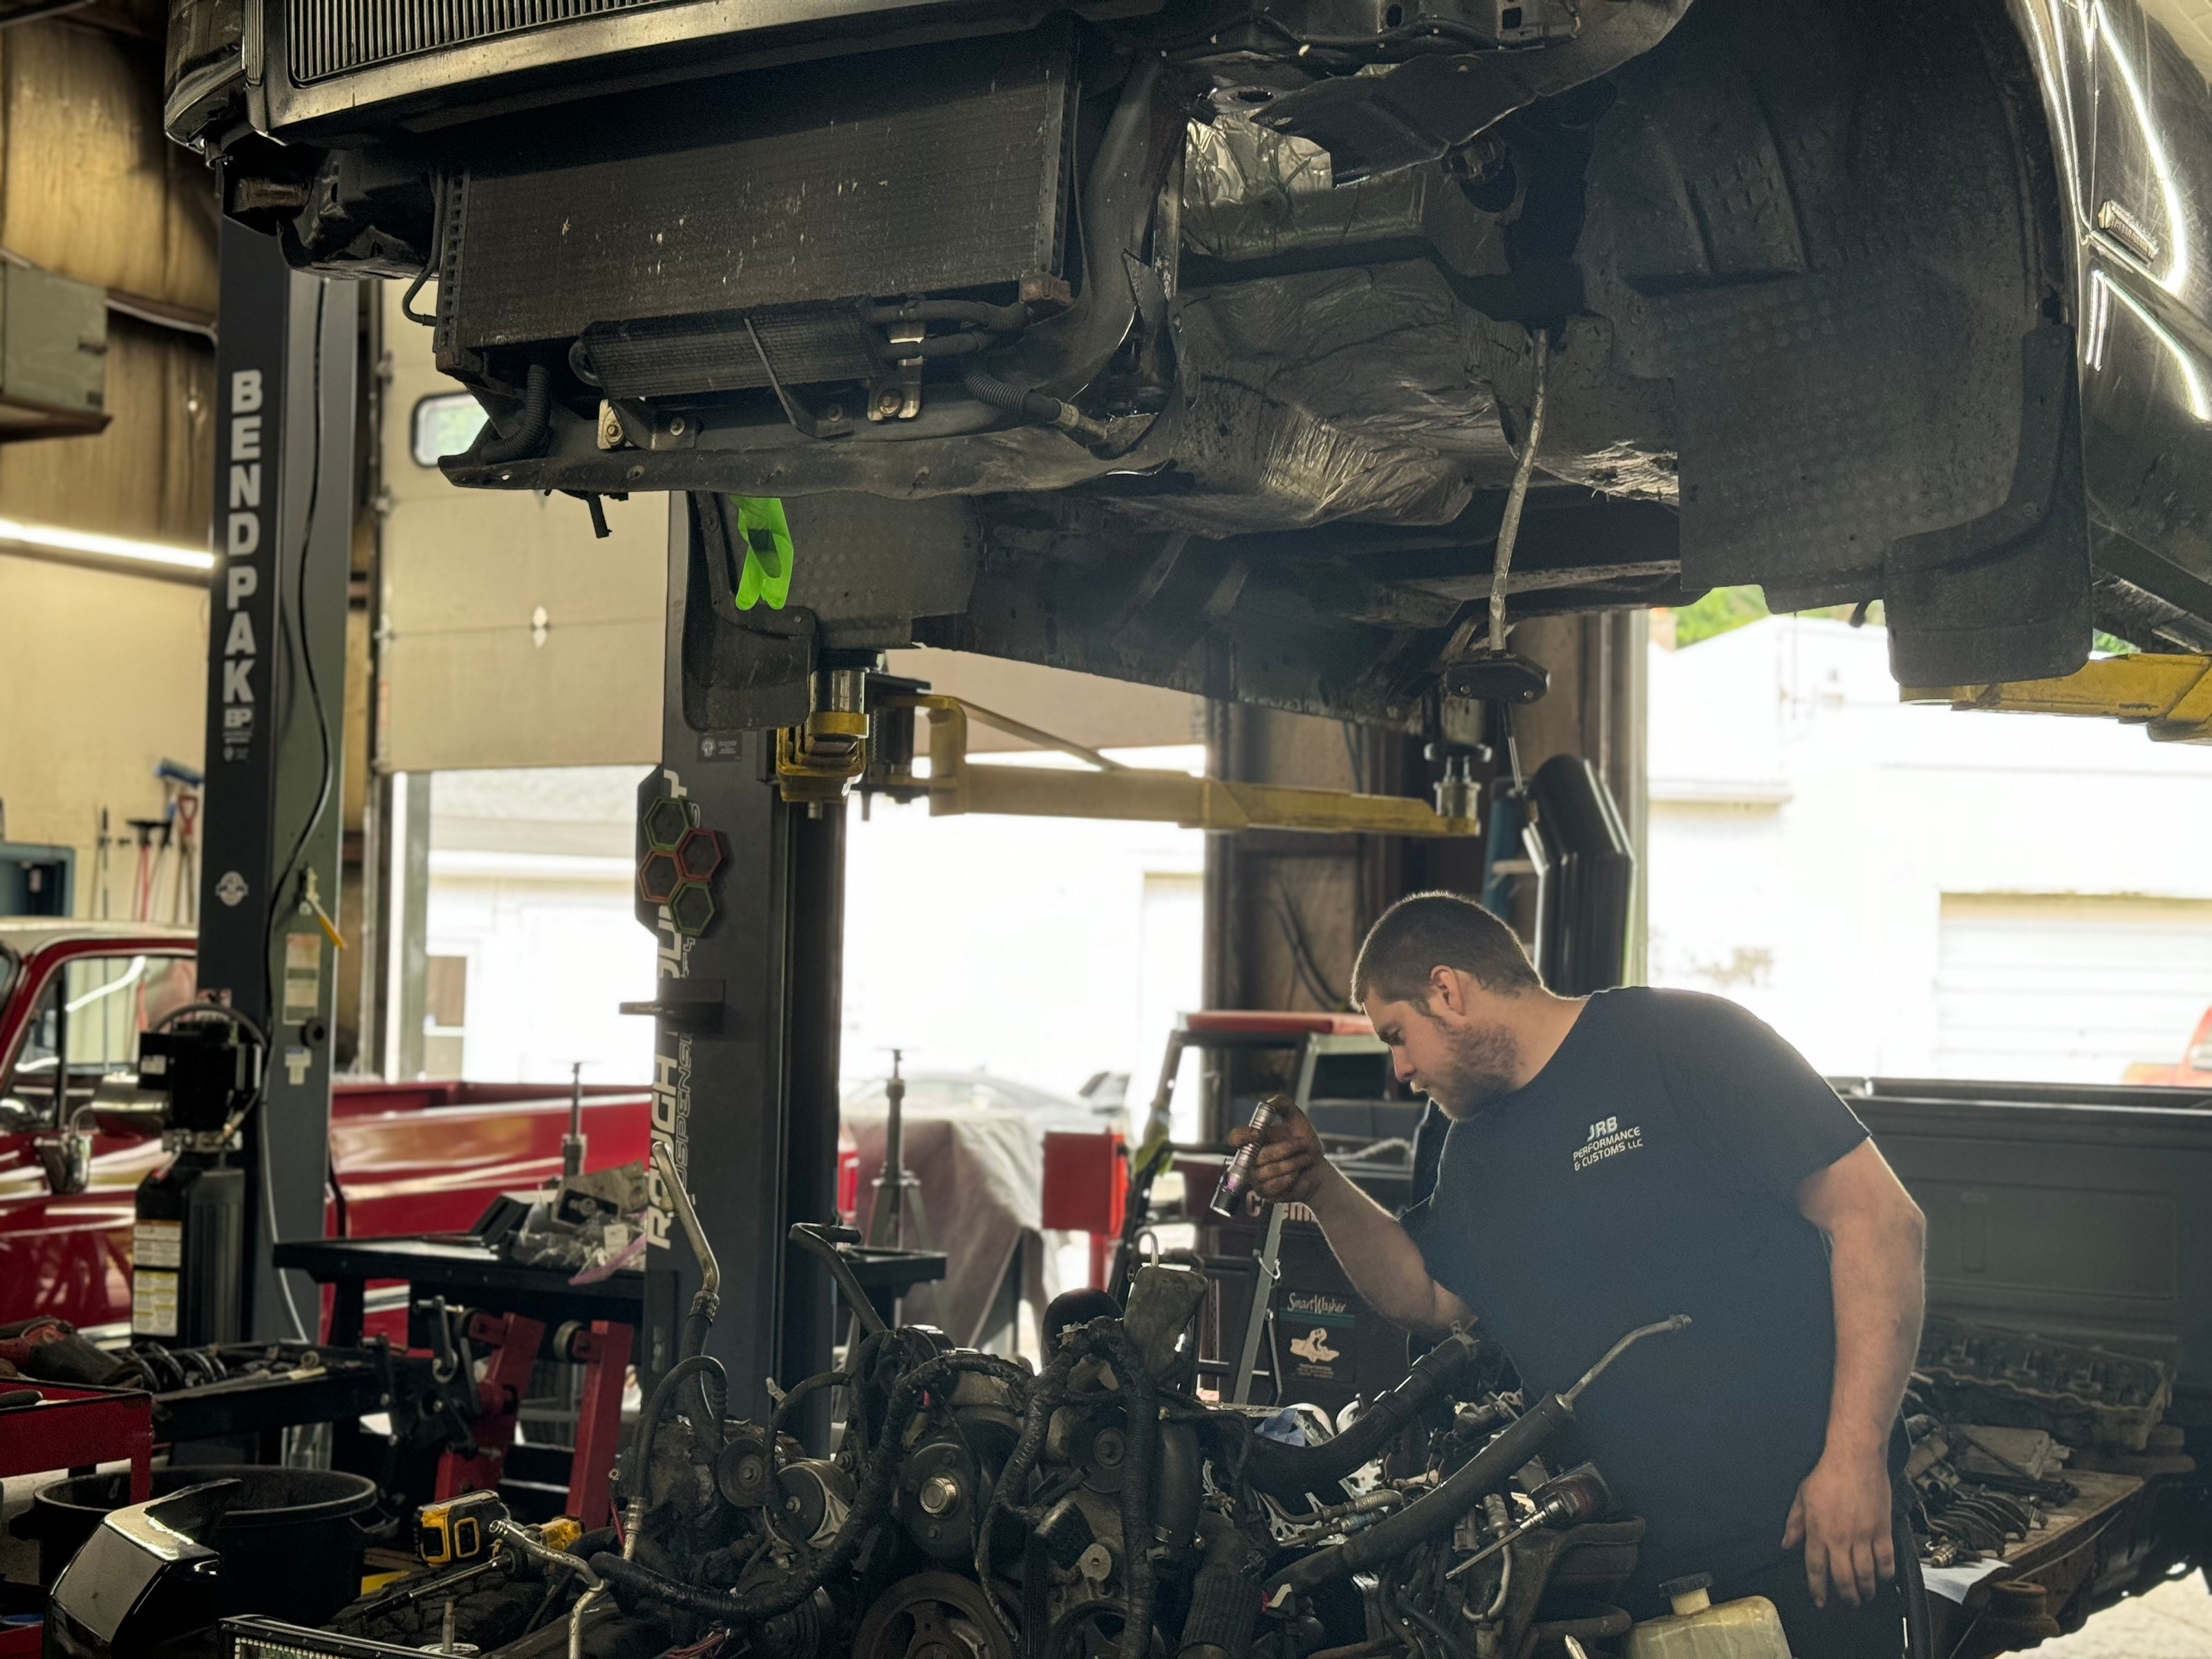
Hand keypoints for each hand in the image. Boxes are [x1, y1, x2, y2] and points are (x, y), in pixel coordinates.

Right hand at [1230, 1098, 1326, 1204]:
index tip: (1260, 1132)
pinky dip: (1290, 1179)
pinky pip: (1273, 1186)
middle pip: (1260, 1156)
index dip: (1244, 1136)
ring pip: (1269, 1171)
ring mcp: (1255, 1178)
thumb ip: (1283, 1104)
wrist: (1317, 1168)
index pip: (1236, 1138)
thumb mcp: (1297, 1118)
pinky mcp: (1264, 1193)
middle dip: (1287, 1149)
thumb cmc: (1304, 1143)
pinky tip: (1298, 1175)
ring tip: (1305, 1160)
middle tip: (1305, 1145)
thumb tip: (1268, 1104)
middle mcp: (1250, 1159)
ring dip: (1293, 1163)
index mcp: (1253, 1141)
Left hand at [1782, 1445, 1894, 1608]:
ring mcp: (1863, 1536)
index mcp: (1818, 1531)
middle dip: (1846, 1598)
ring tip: (1865, 1597)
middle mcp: (1840, 1538)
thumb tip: (1787, 1545)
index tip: (1820, 1602)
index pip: (1816, 1569)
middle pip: (1844, 1579)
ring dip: (1866, 1591)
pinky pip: (1886, 1561)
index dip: (1818, 1590)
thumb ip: (1794, 1523)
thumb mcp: (1802, 1496)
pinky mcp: (1883, 1530)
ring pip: (1866, 1575)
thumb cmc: (1826, 1475)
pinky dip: (1885, 1574)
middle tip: (1848, 1607)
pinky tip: (1882, 1579)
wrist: (1855, 1458)